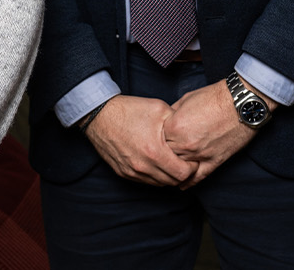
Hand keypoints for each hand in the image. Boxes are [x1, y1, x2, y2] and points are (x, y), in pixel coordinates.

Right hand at [83, 94, 198, 186]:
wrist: (100, 115)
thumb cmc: (129, 110)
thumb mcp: (159, 109)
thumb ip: (178, 123)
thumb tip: (190, 132)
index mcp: (155, 152)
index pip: (183, 174)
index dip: (193, 168)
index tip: (193, 159)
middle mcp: (143, 166)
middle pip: (172, 182)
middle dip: (182, 174)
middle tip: (186, 162)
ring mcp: (132, 172)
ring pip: (159, 184)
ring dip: (168, 176)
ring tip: (172, 162)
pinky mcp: (123, 173)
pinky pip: (145, 181)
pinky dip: (154, 176)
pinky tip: (157, 163)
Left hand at [163, 79, 269, 187]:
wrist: (241, 103)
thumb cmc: (214, 97)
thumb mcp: (185, 100)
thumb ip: (171, 114)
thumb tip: (162, 123)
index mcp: (175, 127)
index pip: (156, 140)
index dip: (154, 140)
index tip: (154, 139)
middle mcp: (185, 144)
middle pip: (165, 156)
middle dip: (162, 154)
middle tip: (159, 154)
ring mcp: (200, 154)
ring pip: (179, 168)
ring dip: (174, 168)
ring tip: (167, 169)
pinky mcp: (214, 161)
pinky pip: (198, 177)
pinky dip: (189, 182)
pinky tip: (181, 185)